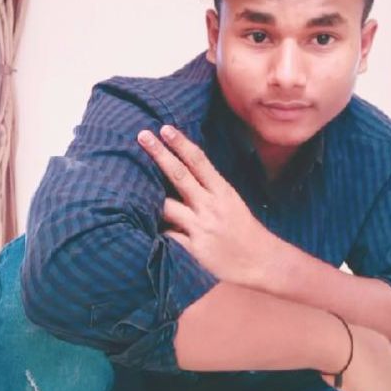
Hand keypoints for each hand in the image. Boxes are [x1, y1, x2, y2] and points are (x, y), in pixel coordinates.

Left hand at [137, 124, 272, 285]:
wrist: (262, 261)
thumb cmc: (243, 229)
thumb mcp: (231, 202)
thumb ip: (209, 188)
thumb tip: (183, 168)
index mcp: (222, 192)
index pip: (199, 162)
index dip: (181, 143)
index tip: (165, 129)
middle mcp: (211, 206)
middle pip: (180, 176)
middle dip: (159, 154)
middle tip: (142, 135)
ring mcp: (201, 228)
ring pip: (166, 207)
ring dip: (148, 198)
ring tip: (128, 188)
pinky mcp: (194, 250)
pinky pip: (166, 236)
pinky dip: (155, 230)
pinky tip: (140, 226)